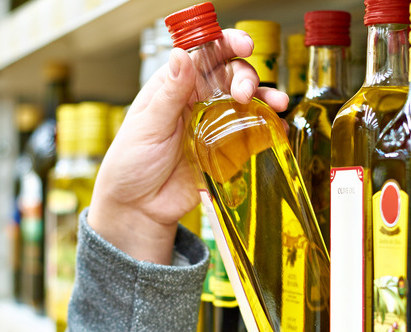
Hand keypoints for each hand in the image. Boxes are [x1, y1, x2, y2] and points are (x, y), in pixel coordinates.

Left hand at [88, 29, 288, 264]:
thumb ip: (170, 93)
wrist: (138, 208)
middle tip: (245, 92)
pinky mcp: (226, 152)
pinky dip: (268, 129)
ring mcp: (214, 126)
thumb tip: (181, 55)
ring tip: (277, 104)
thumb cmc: (131, 163)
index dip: (226, 45)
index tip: (243, 45)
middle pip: (231, 77)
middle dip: (246, 77)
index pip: (204, 56)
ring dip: (265, 99)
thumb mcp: (147, 125)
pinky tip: (278, 129)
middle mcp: (198, 101)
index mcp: (174, 86)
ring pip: (246, 103)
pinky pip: (252, 136)